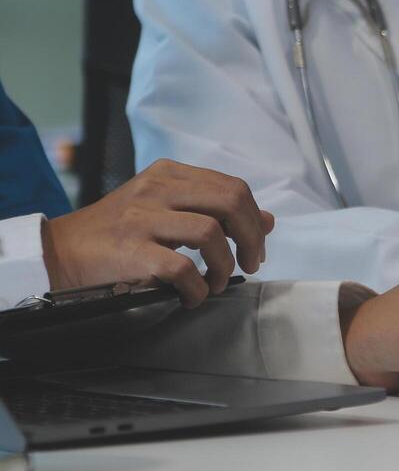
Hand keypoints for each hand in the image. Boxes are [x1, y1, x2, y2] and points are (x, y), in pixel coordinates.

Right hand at [42, 159, 273, 306]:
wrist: (57, 253)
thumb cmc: (118, 234)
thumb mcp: (166, 209)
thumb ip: (214, 209)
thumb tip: (268, 219)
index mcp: (167, 174)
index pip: (233, 187)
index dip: (254, 219)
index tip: (255, 246)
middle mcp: (155, 190)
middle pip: (230, 202)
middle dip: (252, 238)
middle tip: (250, 264)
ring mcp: (141, 218)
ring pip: (211, 233)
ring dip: (225, 266)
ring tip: (215, 282)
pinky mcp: (131, 250)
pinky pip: (183, 268)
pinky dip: (197, 288)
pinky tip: (192, 296)